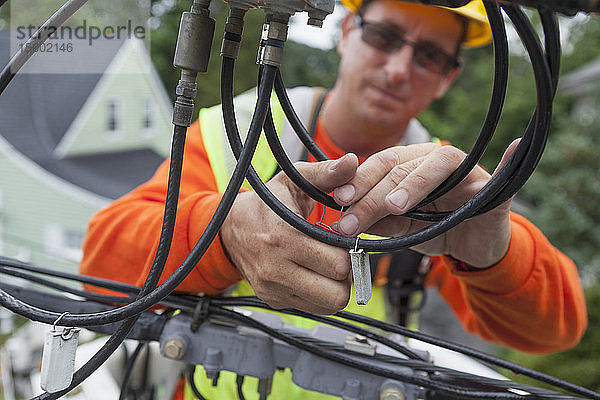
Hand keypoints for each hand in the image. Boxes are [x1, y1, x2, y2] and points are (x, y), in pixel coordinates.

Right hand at [219, 154, 358, 313]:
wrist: (231, 227)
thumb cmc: (267, 204)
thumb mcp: (293, 180)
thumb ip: (325, 173)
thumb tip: (351, 162)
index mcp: (284, 237)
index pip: (338, 263)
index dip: (349, 251)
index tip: (342, 238)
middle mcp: (276, 268)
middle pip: (336, 291)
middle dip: (345, 273)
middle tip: (338, 254)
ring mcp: (273, 288)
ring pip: (328, 304)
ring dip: (335, 287)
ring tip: (327, 265)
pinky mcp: (273, 300)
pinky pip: (313, 309)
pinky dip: (320, 295)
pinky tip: (313, 274)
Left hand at [332, 140, 520, 267]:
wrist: (471, 246)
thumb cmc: (433, 229)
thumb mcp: (400, 228)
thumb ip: (378, 219)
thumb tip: (346, 219)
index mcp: (410, 165)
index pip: (380, 165)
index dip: (359, 179)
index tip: (340, 200)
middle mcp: (435, 161)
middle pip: (401, 167)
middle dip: (373, 194)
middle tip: (352, 219)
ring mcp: (466, 172)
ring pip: (438, 165)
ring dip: (414, 184)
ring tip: (393, 206)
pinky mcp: (493, 189)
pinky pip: (503, 175)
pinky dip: (510, 160)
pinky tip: (514, 145)